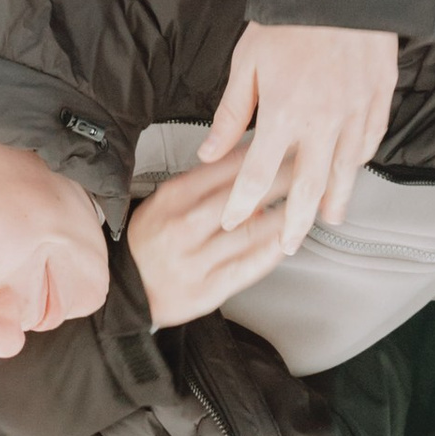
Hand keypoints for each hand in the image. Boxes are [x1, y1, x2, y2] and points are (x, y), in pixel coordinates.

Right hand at [127, 151, 295, 326]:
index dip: (261, 154)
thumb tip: (248, 175)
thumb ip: (204, 187)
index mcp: (174, 198)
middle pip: (243, 196)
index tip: (284, 144)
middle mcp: (184, 226)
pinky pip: (249, 266)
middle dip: (282, 179)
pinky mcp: (209, 289)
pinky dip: (273, 251)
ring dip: (286, 216)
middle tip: (308, 168)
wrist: (126, 291)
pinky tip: (288, 240)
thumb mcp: (165, 202)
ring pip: (252, 232)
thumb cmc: (150, 243)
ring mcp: (197, 259)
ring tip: (308, 203)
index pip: (224, 168)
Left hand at [201, 21, 398, 253]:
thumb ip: (231, 114)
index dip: (243, 204)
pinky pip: (370, 140)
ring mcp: (356, 112)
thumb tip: (210, 152)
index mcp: (284, 114)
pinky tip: (353, 170)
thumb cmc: (289, 18)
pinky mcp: (379, 98)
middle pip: (309, 187)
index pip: (258, 175)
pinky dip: (360, 160)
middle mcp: (323, 122)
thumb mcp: (247, 63)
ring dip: (335, 199)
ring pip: (346, 170)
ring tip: (328, 218)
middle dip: (297, 222)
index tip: (233, 220)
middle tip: (291, 244)